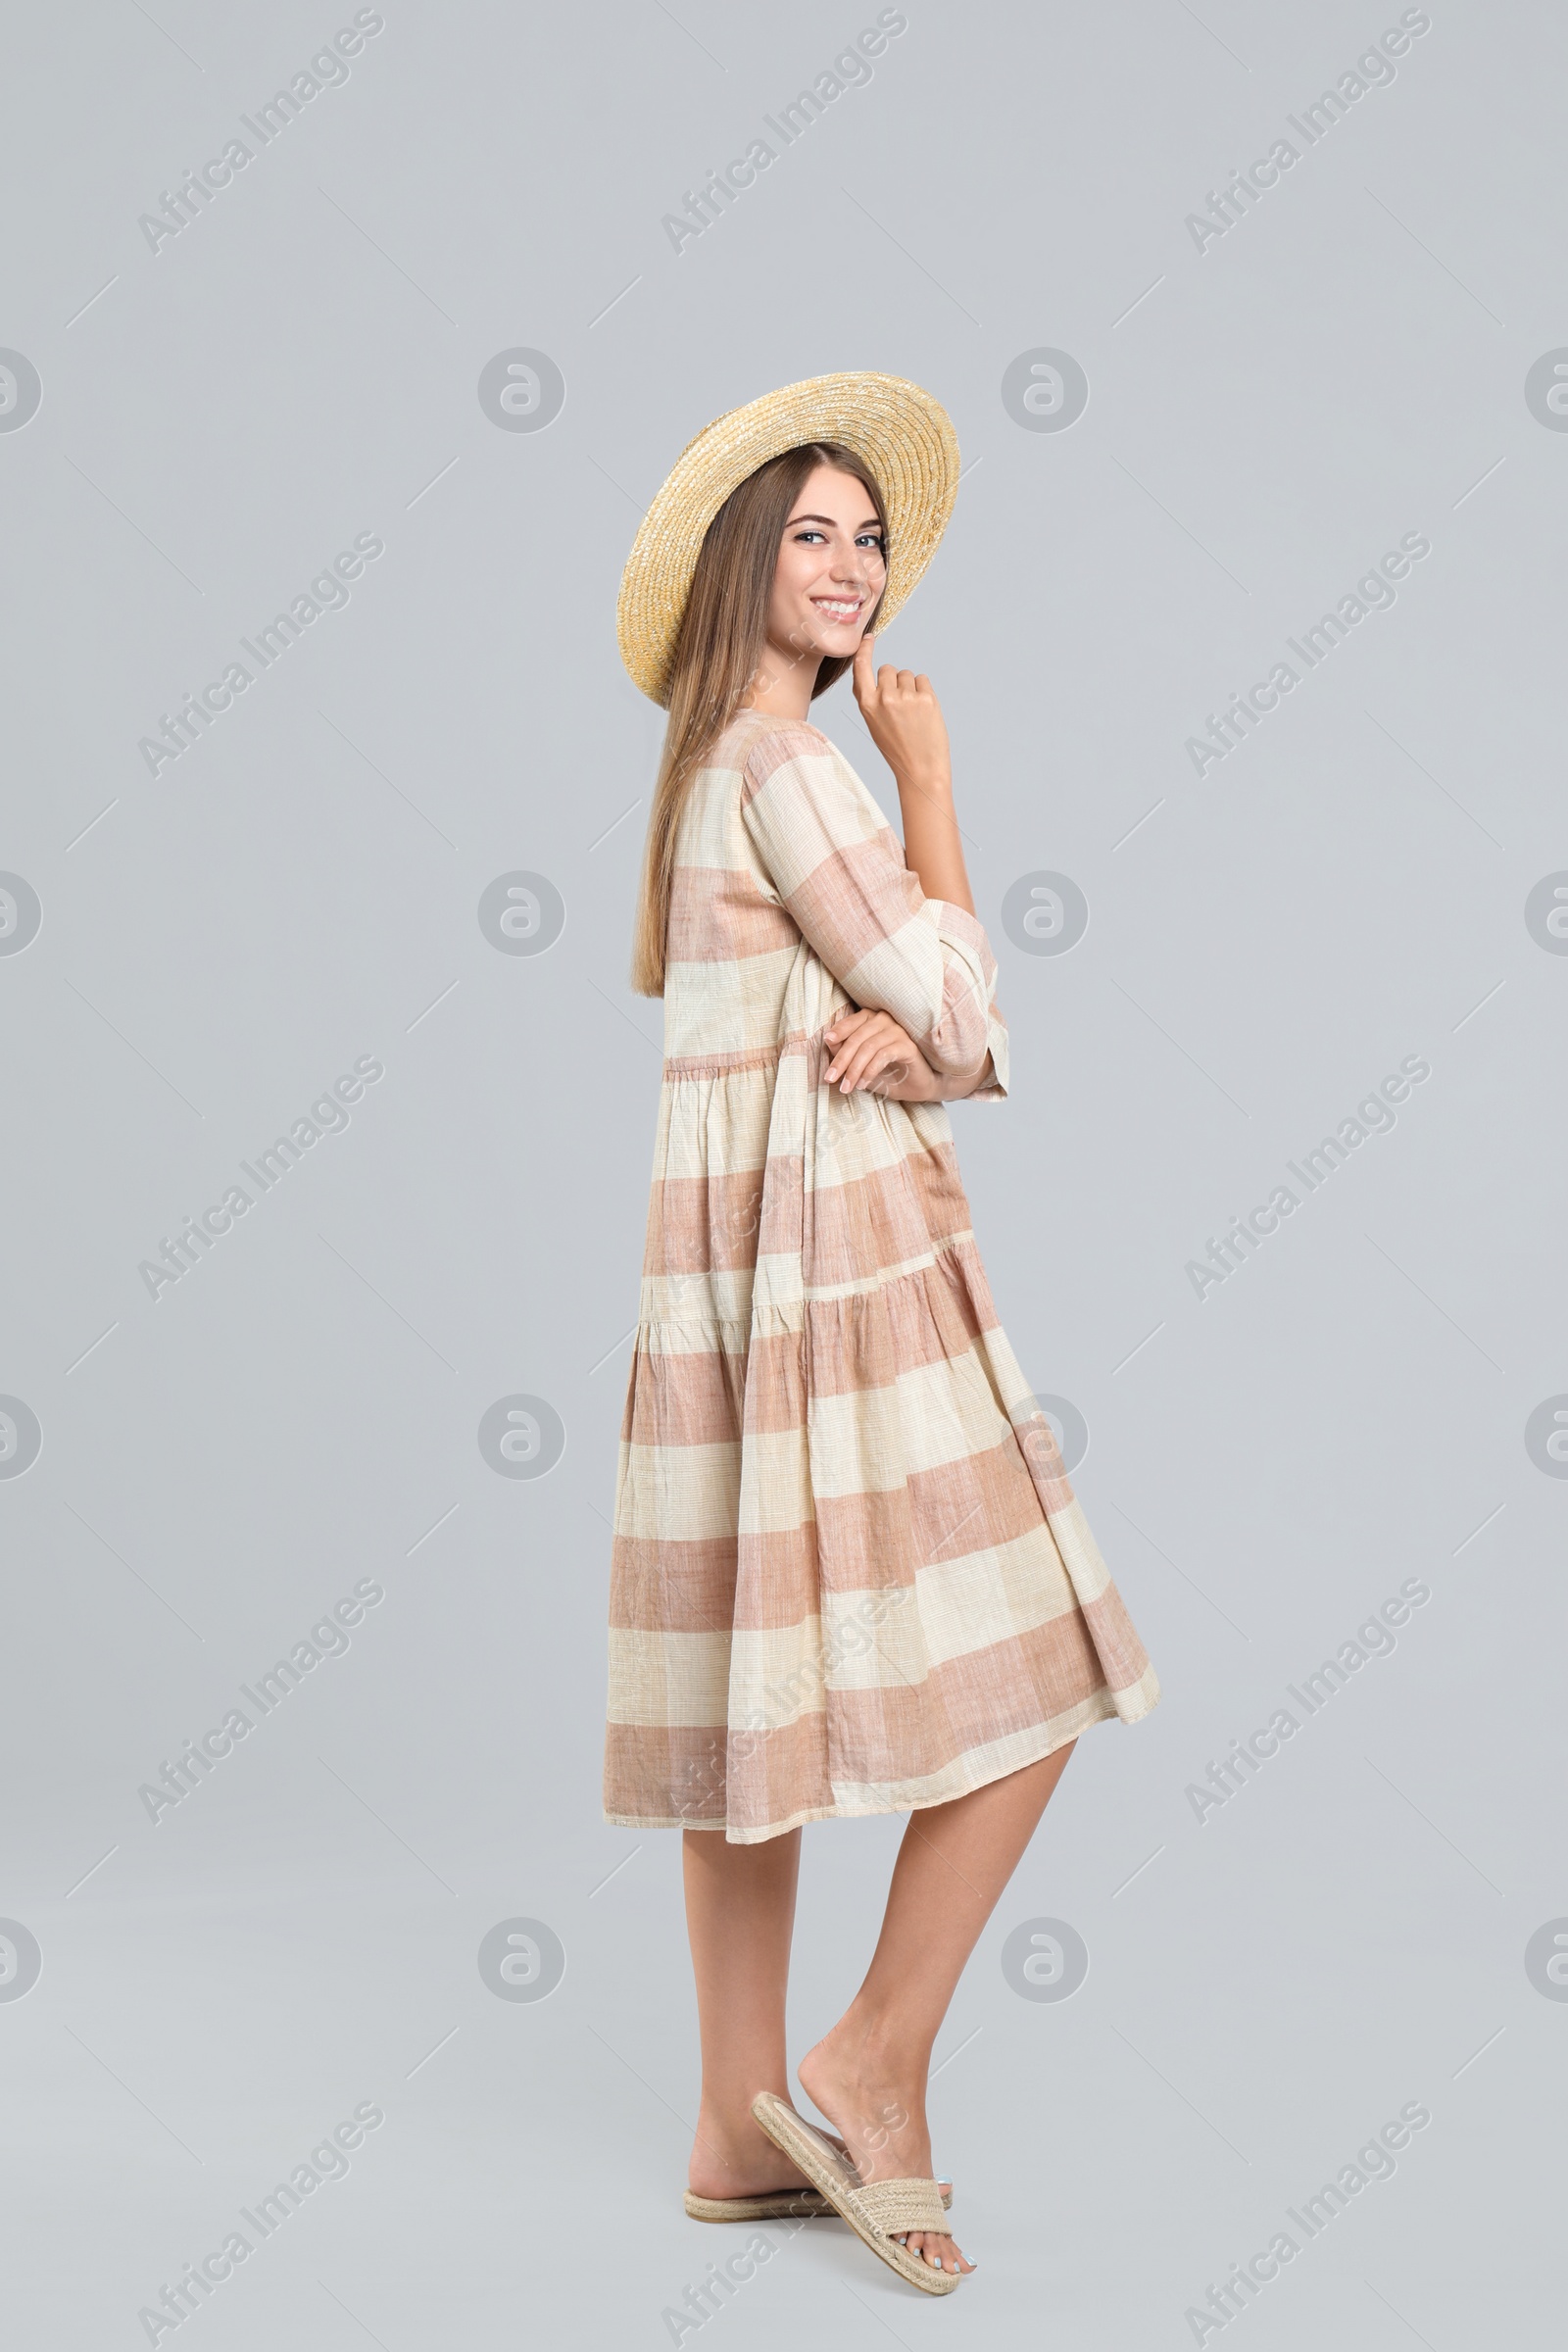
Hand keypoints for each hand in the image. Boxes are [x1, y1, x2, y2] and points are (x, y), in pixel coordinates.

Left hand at [823, 1007, 939, 1100]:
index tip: (827, 1042)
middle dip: (841, 1059)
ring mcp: (899, 1031)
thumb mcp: (861, 1064)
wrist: (916, 1087)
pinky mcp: (908, 1046)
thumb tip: (828, 1041)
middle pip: (857, 1037)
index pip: (851, 1022)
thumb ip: (846, 1052)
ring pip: (869, 1046)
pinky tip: (863, 1084)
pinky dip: (870, 1071)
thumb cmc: (887, 1073)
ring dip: (854, 1069)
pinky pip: (883, 1055)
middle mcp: (886, 1020)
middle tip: (830, 1078)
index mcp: (872, 1020)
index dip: (839, 1031)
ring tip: (847, 1087)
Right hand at [852, 637, 950, 789]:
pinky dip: (924, 691)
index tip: (869, 638)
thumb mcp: (874, 724)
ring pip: (907, 675)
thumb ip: (873, 699)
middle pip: (888, 669)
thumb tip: (878, 675)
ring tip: (913, 713)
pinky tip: (924, 711)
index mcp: (867, 705)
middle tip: (901, 705)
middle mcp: (884, 698)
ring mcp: (905, 697)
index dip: (865, 650)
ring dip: (911, 687)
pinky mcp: (926, 698)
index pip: (861, 668)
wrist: (920, 770)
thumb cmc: (897, 749)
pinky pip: (923, 680)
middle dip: (894, 680)